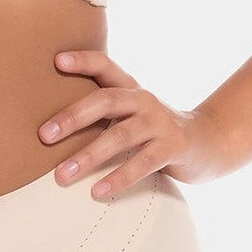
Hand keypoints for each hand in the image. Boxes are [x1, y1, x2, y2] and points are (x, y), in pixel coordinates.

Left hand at [39, 50, 229, 196]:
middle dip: (72, 117)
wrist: (208, 143)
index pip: (105, 65)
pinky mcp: (173, 147)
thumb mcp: (130, 111)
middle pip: (105, 100)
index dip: (82, 60)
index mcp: (130, 87)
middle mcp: (143, 99)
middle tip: (43, 135)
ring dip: (89, 156)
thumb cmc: (154, 128)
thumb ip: (102, 110)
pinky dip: (118, 178)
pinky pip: (142, 163)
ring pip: (120, 136)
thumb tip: (49, 125)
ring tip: (62, 175)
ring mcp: (159, 122)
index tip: (56, 61)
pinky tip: (97, 191)